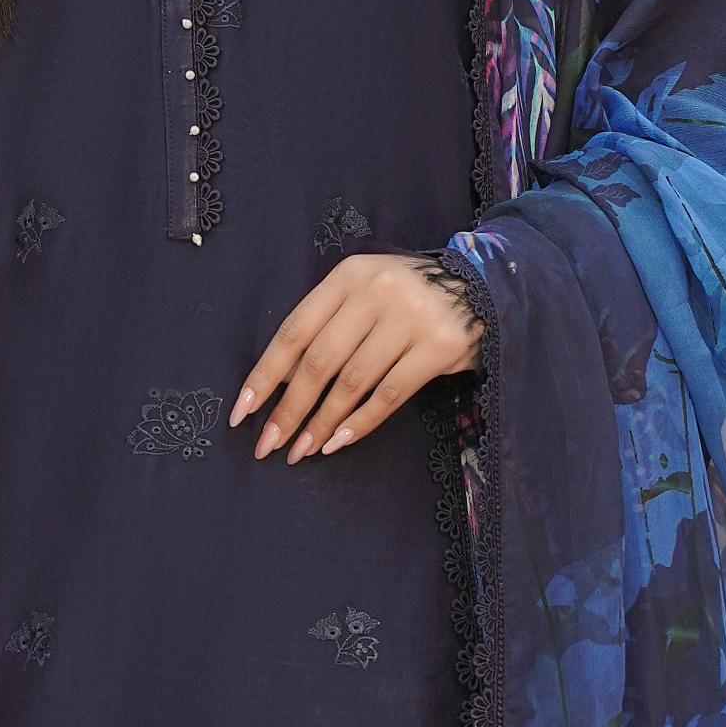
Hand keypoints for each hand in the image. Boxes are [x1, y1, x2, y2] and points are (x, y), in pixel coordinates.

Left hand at [231, 250, 480, 462]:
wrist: (483, 289)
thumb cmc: (408, 299)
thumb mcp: (364, 297)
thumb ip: (326, 329)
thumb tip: (279, 384)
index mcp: (349, 275)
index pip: (295, 331)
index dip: (264, 374)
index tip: (242, 411)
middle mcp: (377, 292)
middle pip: (319, 361)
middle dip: (289, 409)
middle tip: (268, 444)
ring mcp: (411, 318)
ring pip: (352, 383)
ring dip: (321, 424)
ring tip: (300, 450)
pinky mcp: (439, 347)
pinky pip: (389, 395)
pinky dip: (360, 423)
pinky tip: (338, 443)